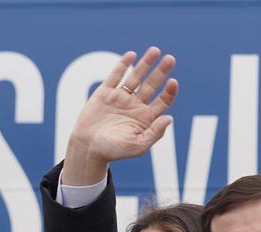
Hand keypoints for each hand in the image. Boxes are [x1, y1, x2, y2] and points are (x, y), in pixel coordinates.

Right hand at [63, 47, 178, 184]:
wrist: (88, 148)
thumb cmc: (113, 151)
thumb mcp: (137, 146)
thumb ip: (154, 133)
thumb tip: (169, 118)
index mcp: (146, 118)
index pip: (162, 101)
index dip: (169, 91)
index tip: (173, 82)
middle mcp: (135, 106)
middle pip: (152, 85)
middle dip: (161, 72)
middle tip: (170, 59)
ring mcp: (120, 98)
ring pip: (136, 77)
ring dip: (146, 64)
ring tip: (155, 50)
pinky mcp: (105, 93)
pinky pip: (116, 76)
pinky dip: (123, 65)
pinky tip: (131, 55)